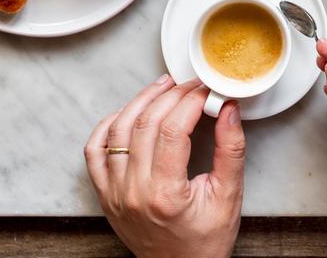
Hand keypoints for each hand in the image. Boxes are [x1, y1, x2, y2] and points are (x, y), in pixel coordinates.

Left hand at [85, 75, 244, 257]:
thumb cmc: (205, 241)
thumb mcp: (229, 195)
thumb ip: (231, 149)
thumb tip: (229, 108)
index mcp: (166, 194)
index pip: (174, 130)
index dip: (191, 101)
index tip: (206, 91)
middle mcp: (134, 192)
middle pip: (145, 124)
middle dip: (170, 95)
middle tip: (190, 85)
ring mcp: (115, 193)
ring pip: (118, 131)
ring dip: (140, 101)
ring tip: (162, 87)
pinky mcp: (106, 195)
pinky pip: (94, 151)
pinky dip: (108, 125)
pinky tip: (128, 112)